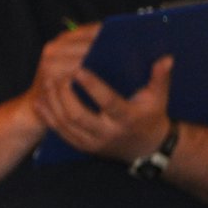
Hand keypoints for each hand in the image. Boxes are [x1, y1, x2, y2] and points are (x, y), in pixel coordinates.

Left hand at [32, 21, 175, 161]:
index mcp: (126, 119)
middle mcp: (107, 133)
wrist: (145, 148)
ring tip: (47, 83)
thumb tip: (166, 59)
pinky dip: (48, 117)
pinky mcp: (81, 147)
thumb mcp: (159, 99)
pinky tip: (40, 101)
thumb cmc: (151, 117)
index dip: (93, 87)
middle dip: (64, 95)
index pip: (108, 102)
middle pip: (78, 115)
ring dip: (53, 104)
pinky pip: (60, 133)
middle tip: (58, 75)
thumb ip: (160, 79)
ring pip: (65, 124)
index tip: (79, 70)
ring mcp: (91, 142)